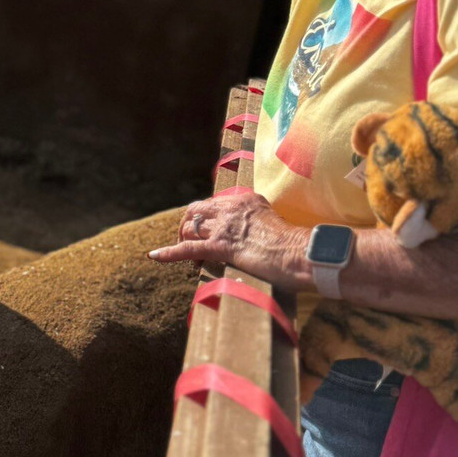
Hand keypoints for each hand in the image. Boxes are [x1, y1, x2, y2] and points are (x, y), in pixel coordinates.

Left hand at [149, 190, 310, 289]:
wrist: (301, 254)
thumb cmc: (295, 247)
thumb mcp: (274, 225)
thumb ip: (259, 224)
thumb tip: (254, 236)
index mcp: (245, 200)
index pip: (213, 204)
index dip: (205, 219)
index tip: (206, 232)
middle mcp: (232, 208)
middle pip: (196, 212)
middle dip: (187, 226)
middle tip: (188, 241)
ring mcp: (225, 227)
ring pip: (191, 229)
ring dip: (183, 241)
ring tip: (184, 256)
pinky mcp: (222, 246)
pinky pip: (188, 248)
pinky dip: (170, 253)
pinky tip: (155, 256)